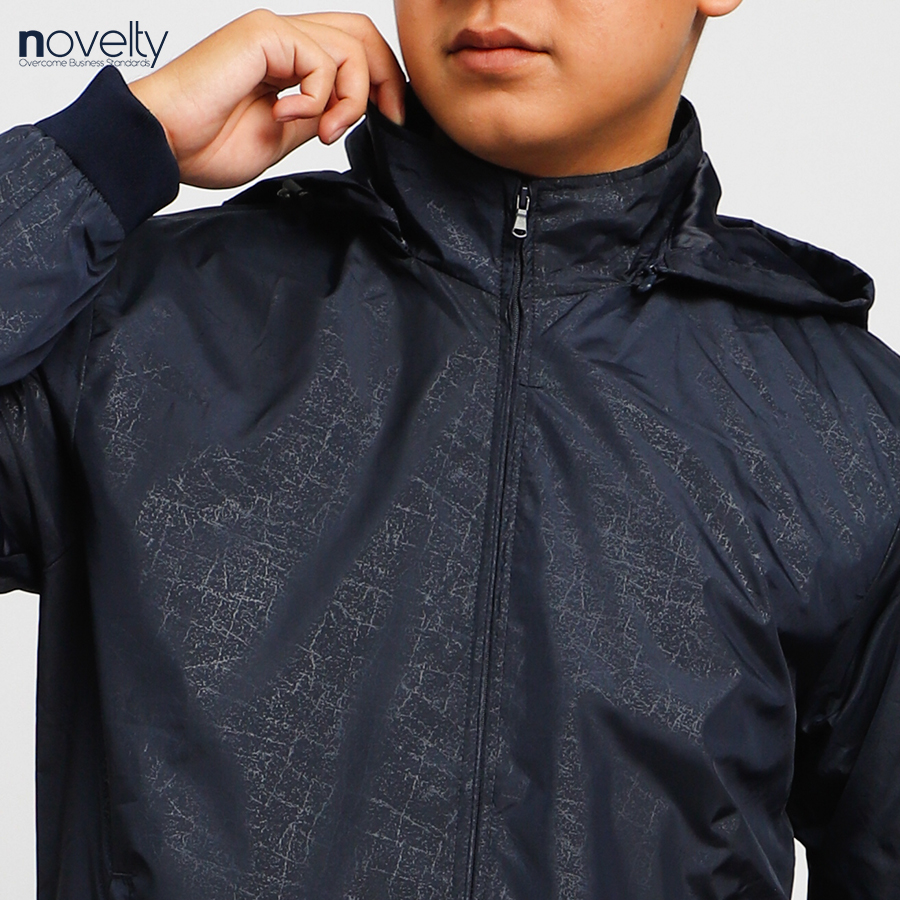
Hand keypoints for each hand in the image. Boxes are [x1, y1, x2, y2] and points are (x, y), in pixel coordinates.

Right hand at [127, 9, 405, 187]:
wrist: (163, 142)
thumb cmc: (205, 144)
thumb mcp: (283, 137)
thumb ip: (317, 117)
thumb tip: (349, 113)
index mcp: (286, 63)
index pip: (353, 50)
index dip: (383, 81)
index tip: (391, 120)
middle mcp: (282, 41)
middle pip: (362, 34)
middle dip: (388, 79)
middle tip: (388, 119)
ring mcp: (273, 33)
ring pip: (351, 45)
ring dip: (353, 98)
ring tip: (325, 133)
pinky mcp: (263, 33)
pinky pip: (322, 60)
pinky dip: (320, 97)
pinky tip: (288, 117)